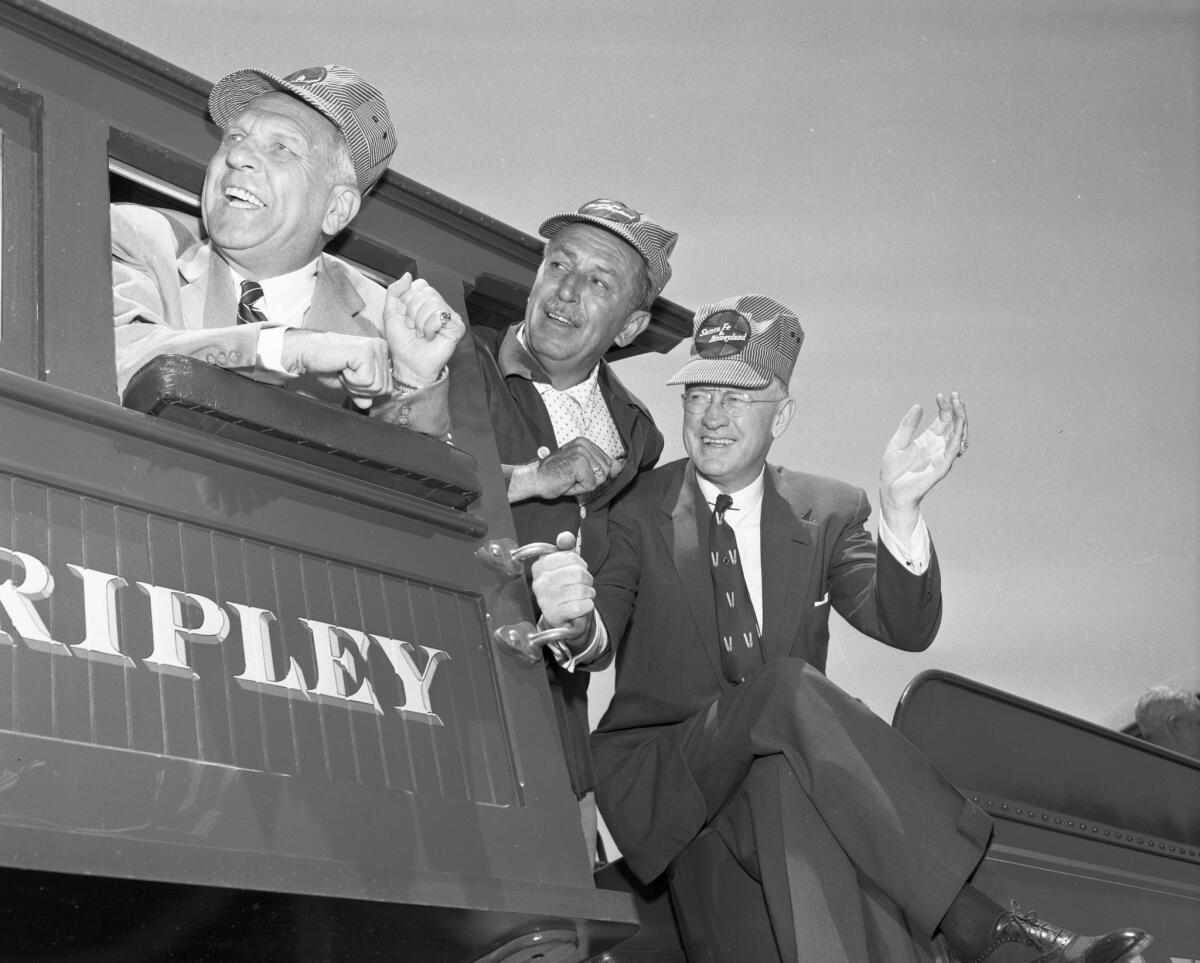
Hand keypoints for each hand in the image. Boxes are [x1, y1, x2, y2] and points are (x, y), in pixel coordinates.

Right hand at [280, 329, 389, 407]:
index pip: (386, 388)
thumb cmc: (325, 365)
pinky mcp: (366, 351)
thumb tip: (368, 404)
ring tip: (343, 369)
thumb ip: (361, 393)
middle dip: (361, 388)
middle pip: (384, 389)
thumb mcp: (348, 384)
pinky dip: (350, 380)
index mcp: (381, 353)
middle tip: (344, 373)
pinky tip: (342, 367)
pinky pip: (367, 381)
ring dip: (354, 384)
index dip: (365, 390)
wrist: (306, 353)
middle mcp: (382, 347)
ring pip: (376, 386)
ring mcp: (375, 348)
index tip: (349, 376)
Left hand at [384, 272, 464, 385]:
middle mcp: (439, 305)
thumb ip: (395, 291)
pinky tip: (430, 336)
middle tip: (413, 328)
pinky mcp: (457, 327)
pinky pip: (440, 316)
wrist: (408, 364)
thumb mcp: (391, 313)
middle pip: (426, 292)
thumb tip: (408, 275)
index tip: (405, 318)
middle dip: (412, 312)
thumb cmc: (402, 343)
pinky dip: (430, 327)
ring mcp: (449, 315)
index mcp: (424, 300)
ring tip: (421, 334)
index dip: (407, 300)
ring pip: (433, 303)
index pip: (419, 284)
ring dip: (420, 322)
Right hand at [523, 438, 626, 499]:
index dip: (596, 474)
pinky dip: (580, 489)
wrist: (535, 479)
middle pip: (607, 470)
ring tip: (570, 479)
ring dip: (586, 485)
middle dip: (592, 480)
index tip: (577, 473)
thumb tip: (621, 466)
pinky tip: (568, 482)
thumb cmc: (555, 476)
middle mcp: (584, 444)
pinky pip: (591, 485)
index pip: (608, 463)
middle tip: (572, 477)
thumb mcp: (582, 469)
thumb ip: (602, 467)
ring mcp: (581, 452)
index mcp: (585, 443)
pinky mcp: (579, 463)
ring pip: (600, 478)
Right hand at [530, 532, 594, 634]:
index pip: (569, 557)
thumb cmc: (565, 587)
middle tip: (583, 584)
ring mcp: (545, 600)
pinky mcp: (554, 615)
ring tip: (583, 595)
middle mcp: (539, 583)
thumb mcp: (565, 565)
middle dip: (587, 579)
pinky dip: (587, 605)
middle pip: (577, 573)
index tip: (578, 569)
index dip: (580, 563)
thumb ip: (566, 549)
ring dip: (589, 593)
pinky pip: (580, 606)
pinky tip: (583, 606)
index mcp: (539, 567)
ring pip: (581, 589)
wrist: (563, 617)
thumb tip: (565, 537)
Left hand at [880, 391, 967, 532]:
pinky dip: (957, 439)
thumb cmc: (893, 471)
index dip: (945, 407)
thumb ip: (907, 425)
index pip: (943, 419)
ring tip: (958, 405)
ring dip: (961, 420)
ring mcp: (941, 456)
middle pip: (954, 424)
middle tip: (954, 395)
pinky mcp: (941, 467)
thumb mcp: (897, 442)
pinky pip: (953, 451)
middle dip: (957, 409)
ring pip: (959, 435)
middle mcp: (938, 446)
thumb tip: (918, 406)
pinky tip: (957, 426)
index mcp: (928, 440)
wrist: (890, 492)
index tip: (941, 395)